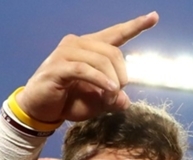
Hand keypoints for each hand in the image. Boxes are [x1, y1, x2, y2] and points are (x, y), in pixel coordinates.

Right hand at [15, 13, 157, 124]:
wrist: (40, 109)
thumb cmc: (68, 101)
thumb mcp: (97, 103)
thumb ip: (112, 99)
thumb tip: (125, 101)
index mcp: (90, 47)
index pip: (115, 33)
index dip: (135, 26)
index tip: (153, 17)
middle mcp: (78, 43)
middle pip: (113, 52)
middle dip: (121, 75)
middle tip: (117, 95)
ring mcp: (66, 53)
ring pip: (100, 61)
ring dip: (111, 83)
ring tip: (110, 98)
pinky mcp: (58, 66)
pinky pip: (85, 70)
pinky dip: (100, 81)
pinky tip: (108, 91)